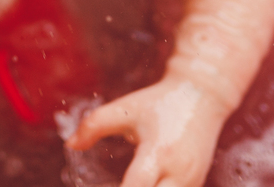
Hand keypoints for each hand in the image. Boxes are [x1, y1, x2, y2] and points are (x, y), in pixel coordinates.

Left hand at [66, 77, 227, 186]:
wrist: (202, 96)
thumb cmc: (160, 102)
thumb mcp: (125, 109)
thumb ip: (94, 126)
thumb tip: (70, 145)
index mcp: (159, 152)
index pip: (136, 186)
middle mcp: (179, 174)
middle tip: (109, 185)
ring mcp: (192, 183)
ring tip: (124, 183)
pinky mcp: (196, 186)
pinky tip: (137, 185)